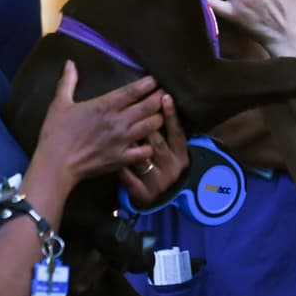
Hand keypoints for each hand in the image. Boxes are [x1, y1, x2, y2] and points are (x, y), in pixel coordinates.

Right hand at [32, 61, 161, 188]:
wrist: (55, 164)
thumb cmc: (56, 133)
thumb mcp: (60, 103)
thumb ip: (68, 82)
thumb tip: (70, 63)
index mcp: (105, 105)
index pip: (133, 90)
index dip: (148, 83)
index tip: (156, 79)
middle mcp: (118, 121)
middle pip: (149, 106)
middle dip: (160, 98)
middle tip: (166, 94)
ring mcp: (122, 140)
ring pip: (152, 126)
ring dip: (159, 119)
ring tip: (162, 115)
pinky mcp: (122, 158)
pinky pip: (145, 151)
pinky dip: (150, 146)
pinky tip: (150, 143)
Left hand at [120, 92, 189, 206]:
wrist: (162, 199)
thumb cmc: (162, 167)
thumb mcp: (171, 150)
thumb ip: (166, 128)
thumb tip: (163, 97)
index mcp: (181, 155)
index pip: (177, 131)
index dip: (171, 114)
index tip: (165, 95)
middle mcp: (173, 167)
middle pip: (158, 142)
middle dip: (146, 124)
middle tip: (133, 107)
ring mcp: (159, 182)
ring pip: (144, 159)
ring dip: (131, 144)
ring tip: (118, 129)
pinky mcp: (144, 194)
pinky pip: (131, 179)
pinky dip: (123, 170)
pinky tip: (113, 161)